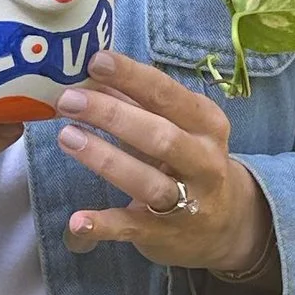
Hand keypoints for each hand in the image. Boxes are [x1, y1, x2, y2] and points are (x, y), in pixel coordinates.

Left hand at [53, 52, 274, 279]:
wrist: (226, 224)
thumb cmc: (190, 160)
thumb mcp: (177, 126)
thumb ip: (138, 102)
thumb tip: (93, 73)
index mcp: (206, 124)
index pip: (168, 94)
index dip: (132, 77)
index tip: (96, 61)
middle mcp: (203, 161)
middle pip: (159, 135)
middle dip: (111, 115)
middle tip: (69, 100)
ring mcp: (187, 201)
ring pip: (146, 180)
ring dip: (105, 159)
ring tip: (67, 138)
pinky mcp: (164, 234)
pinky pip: (132, 227)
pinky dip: (104, 225)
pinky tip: (78, 221)